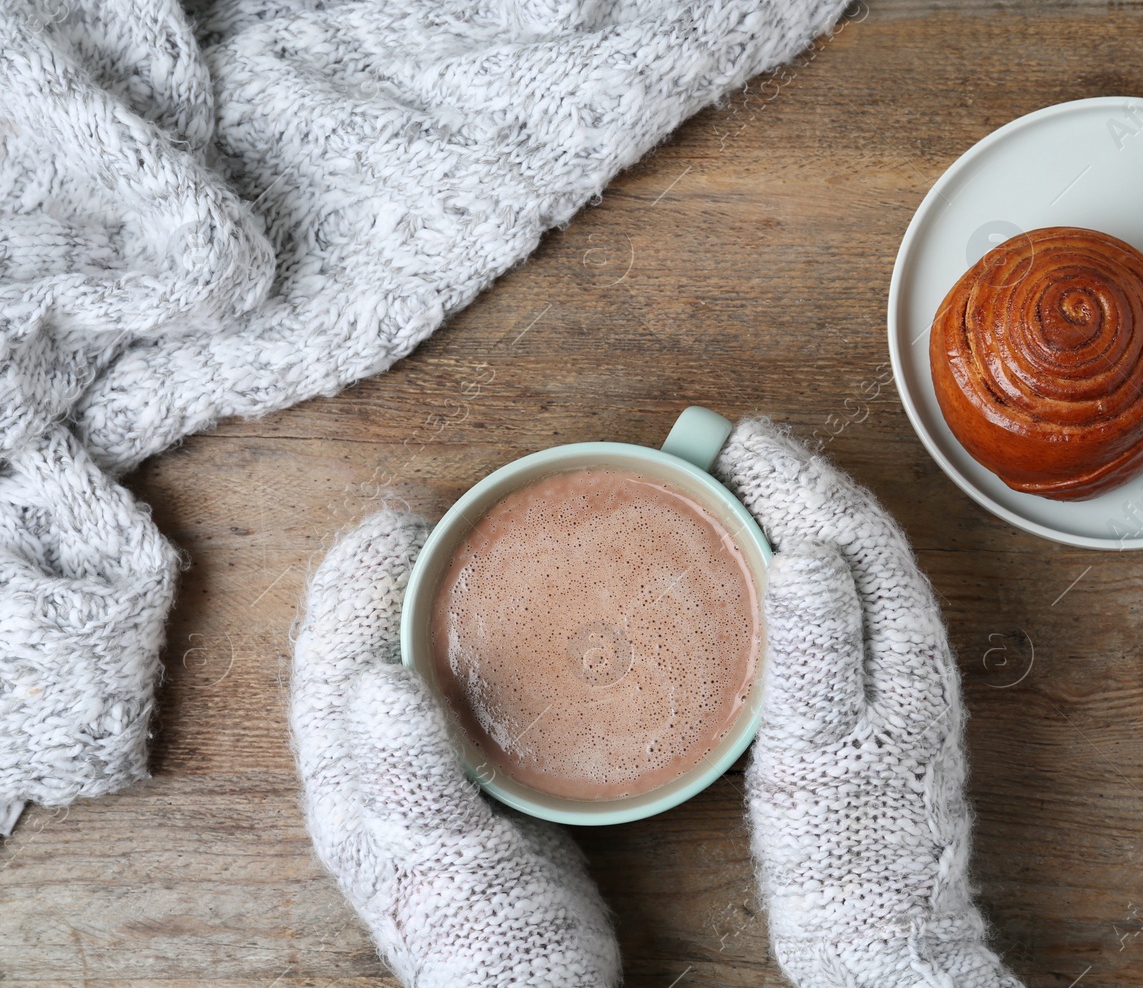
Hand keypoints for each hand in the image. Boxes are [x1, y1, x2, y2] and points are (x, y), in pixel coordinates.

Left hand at [290, 510, 619, 987]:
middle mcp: (377, 775)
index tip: (392, 524)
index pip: (333, 661)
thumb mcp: (446, 855)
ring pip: (401, 670)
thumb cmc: (489, 939)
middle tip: (420, 517)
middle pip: (357, 655)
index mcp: (354, 785)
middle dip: (375, 581)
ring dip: (413, 605)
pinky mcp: (475, 788)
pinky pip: (450, 696)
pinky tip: (493, 633)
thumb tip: (374, 675)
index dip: (352, 586)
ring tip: (446, 550)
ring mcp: (424, 780)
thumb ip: (411, 770)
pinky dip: (461, 648)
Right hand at [715, 420, 1021, 987]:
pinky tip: (760, 577)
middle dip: (796, 481)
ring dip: (796, 518)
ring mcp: (892, 677)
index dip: (799, 474)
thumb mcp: (823, 746)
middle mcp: (909, 650)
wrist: (880, 934)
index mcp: (905, 646)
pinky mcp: (866, 704)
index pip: (854, 529)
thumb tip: (807, 549)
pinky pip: (832, 607)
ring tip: (739, 488)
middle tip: (729, 447)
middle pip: (854, 538)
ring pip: (845, 568)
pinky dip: (794, 570)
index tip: (742, 438)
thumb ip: (818, 649)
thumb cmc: (851, 852)